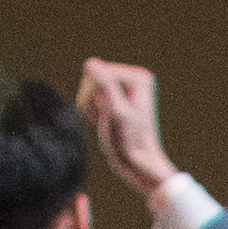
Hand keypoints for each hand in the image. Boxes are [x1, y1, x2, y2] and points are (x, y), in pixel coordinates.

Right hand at [76, 55, 175, 201]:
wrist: (138, 164)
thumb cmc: (130, 142)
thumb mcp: (116, 113)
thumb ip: (105, 85)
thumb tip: (90, 64)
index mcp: (138, 76)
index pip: (97, 70)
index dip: (94, 94)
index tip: (108, 115)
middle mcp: (134, 76)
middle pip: (92, 76)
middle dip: (92, 100)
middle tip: (106, 121)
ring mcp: (125, 86)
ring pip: (89, 88)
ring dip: (91, 108)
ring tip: (106, 123)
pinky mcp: (117, 96)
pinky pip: (92, 97)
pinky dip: (92, 112)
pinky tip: (105, 123)